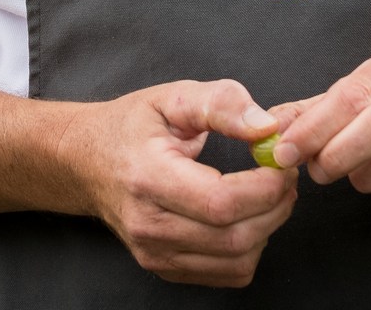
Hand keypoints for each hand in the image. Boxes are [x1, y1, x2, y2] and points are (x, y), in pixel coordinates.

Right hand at [56, 79, 296, 286]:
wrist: (86, 162)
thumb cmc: (131, 128)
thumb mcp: (172, 98)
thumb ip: (221, 104)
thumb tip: (266, 127)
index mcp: (148, 176)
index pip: (220, 202)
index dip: (265, 188)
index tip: (281, 164)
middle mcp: (148, 224)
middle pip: (234, 236)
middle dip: (275, 207)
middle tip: (284, 177)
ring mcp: (154, 253)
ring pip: (237, 260)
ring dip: (268, 228)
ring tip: (269, 195)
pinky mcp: (164, 268)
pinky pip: (228, 274)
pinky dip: (251, 248)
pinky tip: (246, 217)